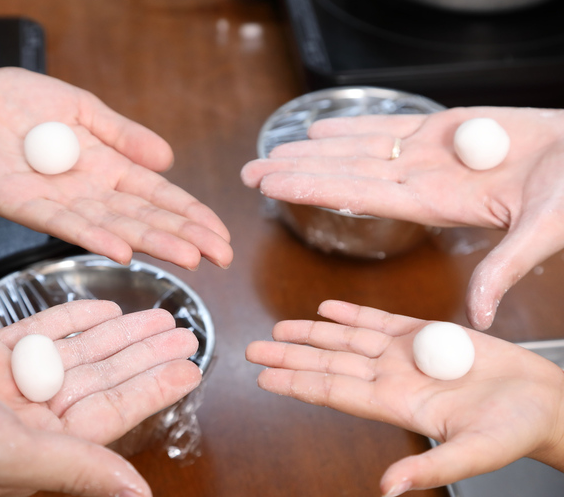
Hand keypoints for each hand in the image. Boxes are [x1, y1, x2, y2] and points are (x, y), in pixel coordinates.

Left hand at [0, 66, 231, 270]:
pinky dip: (93, 237)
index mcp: (104, 168)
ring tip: (188, 257)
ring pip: (112, 226)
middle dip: (183, 236)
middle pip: (142, 218)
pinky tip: (122, 250)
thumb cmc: (17, 100)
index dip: (189, 214)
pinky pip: (61, 224)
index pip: (156, 197)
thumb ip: (122, 134)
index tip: (220, 234)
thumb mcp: (82, 108)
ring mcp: (55, 202)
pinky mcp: (20, 204)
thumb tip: (167, 159)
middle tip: (219, 256)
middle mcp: (85, 192)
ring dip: (151, 243)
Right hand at [0, 300, 201, 496]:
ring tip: (155, 315)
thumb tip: (137, 492)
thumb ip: (75, 466)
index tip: (190, 366)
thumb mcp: (8, 452)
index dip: (154, 388)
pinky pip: (40, 334)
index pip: (113, 414)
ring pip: (78, 354)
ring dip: (116, 335)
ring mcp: (9, 386)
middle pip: (102, 380)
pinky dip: (71, 320)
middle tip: (182, 331)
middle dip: (143, 355)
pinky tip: (101, 308)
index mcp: (41, 449)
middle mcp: (30, 419)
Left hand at [241, 107, 563, 327]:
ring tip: (273, 149)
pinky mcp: (443, 128)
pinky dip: (355, 124)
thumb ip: (506, 268)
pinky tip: (320, 128)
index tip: (274, 187)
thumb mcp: (543, 231)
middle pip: (345, 174)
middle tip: (251, 172)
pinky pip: (389, 125)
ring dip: (314, 148)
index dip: (313, 188)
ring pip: (359, 149)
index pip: (357, 195)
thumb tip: (481, 316)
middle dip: (297, 172)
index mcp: (435, 204)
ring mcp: (428, 154)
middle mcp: (422, 179)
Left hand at [246, 300, 563, 495]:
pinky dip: (352, 312)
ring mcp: (407, 355)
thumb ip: (432, 467)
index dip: (297, 382)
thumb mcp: (476, 453)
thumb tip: (389, 489)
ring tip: (279, 328)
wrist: (544, 403)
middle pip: (329, 362)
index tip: (263, 378)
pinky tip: (328, 308)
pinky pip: (380, 320)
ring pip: (347, 338)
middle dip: (290, 355)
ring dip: (312, 332)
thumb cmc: (517, 429)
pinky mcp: (426, 334)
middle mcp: (393, 378)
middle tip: (252, 349)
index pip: (334, 391)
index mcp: (398, 404)